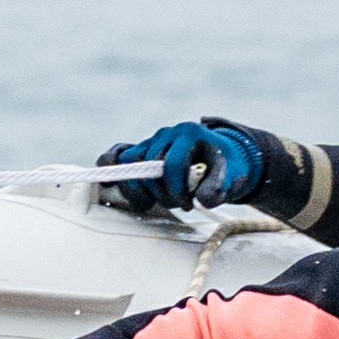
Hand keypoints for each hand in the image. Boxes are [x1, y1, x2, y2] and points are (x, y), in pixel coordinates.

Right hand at [96, 118, 291, 219]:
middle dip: (161, 192)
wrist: (225, 159)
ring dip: (138, 188)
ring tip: (154, 202)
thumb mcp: (232, 177)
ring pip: (130, 162)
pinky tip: (106, 182)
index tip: (188, 204)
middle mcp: (168, 134)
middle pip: (148, 164)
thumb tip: (201, 199)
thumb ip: (219, 188)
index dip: (176, 188)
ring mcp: (153, 142)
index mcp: (190, 134)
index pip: (172, 163)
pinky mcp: (143, 152)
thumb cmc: (229, 167)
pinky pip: (120, 154)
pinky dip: (110, 165)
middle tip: (180, 205)